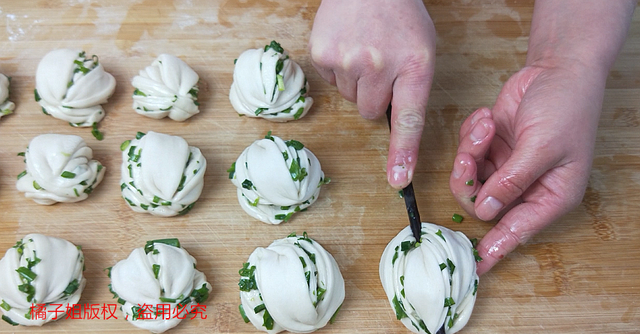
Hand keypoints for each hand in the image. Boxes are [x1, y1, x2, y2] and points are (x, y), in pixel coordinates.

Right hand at [309, 0, 435, 188]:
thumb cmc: (399, 16)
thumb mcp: (422, 49)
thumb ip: (410, 88)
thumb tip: (392, 126)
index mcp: (415, 65)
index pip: (410, 119)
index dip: (404, 153)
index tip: (399, 180)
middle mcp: (380, 65)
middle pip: (370, 113)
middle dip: (374, 97)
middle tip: (380, 66)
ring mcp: (348, 59)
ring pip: (349, 98)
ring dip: (356, 82)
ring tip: (364, 48)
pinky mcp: (322, 54)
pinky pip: (330, 81)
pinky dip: (338, 69)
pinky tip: (347, 45)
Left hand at [449, 65, 606, 274]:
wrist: (558, 68)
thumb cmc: (566, 107)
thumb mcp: (542, 146)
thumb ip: (512, 181)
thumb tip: (487, 212)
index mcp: (550, 196)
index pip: (516, 230)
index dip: (495, 248)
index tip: (474, 265)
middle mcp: (526, 186)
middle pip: (480, 204)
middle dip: (469, 178)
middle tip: (470, 153)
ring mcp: (506, 167)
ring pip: (469, 178)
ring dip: (470, 150)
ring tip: (484, 125)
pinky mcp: (492, 149)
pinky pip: (467, 153)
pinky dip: (471, 135)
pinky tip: (487, 117)